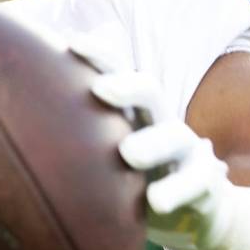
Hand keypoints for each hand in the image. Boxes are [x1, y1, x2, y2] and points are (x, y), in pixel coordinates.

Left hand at [69, 35, 249, 249]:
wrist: (194, 206)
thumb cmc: (135, 166)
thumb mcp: (108, 135)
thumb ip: (79, 107)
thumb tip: (46, 57)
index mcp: (133, 104)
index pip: (118, 70)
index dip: (99, 54)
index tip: (71, 42)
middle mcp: (159, 118)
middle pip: (149, 92)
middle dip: (127, 86)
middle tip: (101, 89)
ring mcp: (184, 148)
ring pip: (175, 136)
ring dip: (153, 143)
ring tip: (128, 153)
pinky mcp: (204, 180)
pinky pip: (196, 181)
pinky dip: (177, 190)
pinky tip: (155, 201)